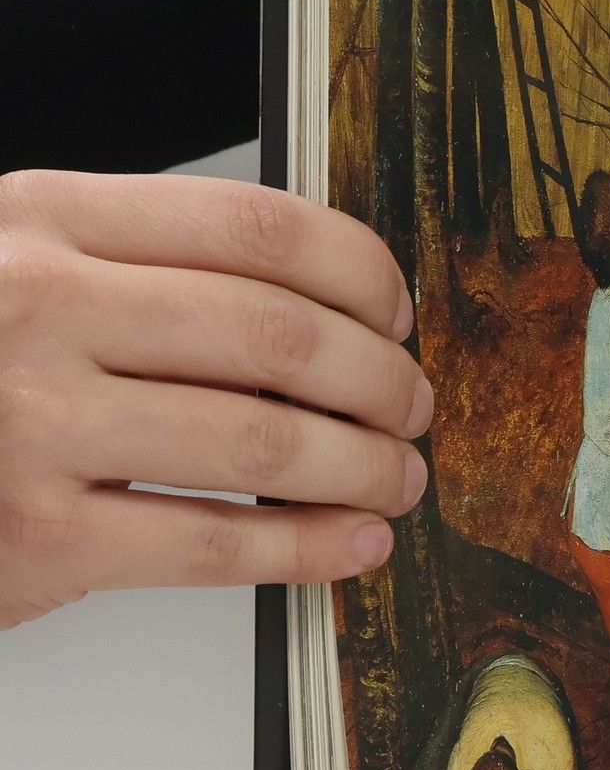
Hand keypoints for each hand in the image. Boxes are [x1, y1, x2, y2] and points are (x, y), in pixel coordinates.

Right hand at [0, 170, 428, 631]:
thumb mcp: (17, 265)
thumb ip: (144, 266)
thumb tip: (328, 308)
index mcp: (45, 221)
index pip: (258, 227)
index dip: (362, 273)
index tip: (395, 313)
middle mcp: (38, 308)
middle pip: (280, 335)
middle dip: (380, 379)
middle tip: (410, 406)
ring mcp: (31, 422)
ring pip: (265, 442)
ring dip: (364, 467)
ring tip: (396, 477)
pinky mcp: (34, 535)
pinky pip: (217, 544)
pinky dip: (310, 548)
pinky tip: (351, 543)